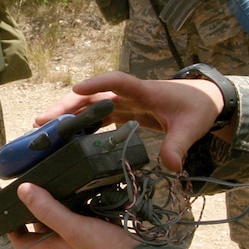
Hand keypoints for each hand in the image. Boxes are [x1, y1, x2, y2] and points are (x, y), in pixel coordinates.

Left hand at [9, 181, 137, 248]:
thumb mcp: (73, 228)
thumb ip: (49, 210)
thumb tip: (23, 190)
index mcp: (52, 246)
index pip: (22, 241)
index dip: (11, 227)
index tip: (8, 206)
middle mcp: (64, 242)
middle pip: (42, 224)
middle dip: (38, 205)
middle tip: (38, 182)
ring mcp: (81, 237)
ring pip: (63, 216)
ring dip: (61, 200)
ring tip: (60, 179)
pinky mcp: (98, 231)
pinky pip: (84, 214)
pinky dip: (82, 201)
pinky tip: (86, 188)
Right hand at [35, 71, 222, 172]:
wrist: (206, 100)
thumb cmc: (198, 108)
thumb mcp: (191, 128)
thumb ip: (179, 145)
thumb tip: (171, 167)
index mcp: (145, 91)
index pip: (117, 82)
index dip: (97, 84)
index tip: (77, 90)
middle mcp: (130, 94)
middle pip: (93, 96)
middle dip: (67, 106)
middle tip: (41, 121)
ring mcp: (126, 102)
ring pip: (91, 106)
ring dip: (69, 116)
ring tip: (43, 131)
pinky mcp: (126, 111)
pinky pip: (99, 116)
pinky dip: (83, 124)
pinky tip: (67, 138)